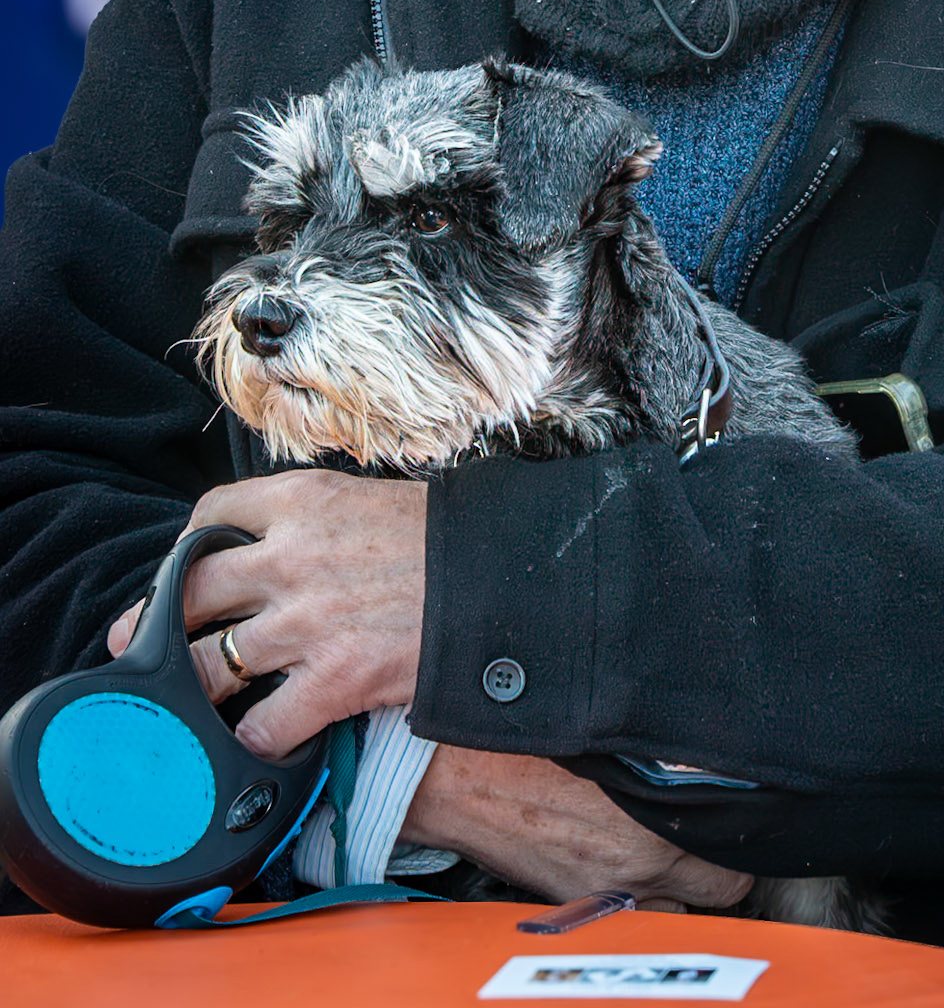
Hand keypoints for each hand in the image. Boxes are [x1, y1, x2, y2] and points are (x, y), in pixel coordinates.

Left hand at [106, 471, 426, 756]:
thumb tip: (273, 549)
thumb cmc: (447, 539)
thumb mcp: (373, 499)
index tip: (184, 571)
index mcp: (303, 500)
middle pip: (191, 591)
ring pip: (210, 665)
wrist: (508, 578)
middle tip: (139, 645)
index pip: (211, 513)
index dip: (187, 547)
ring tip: (184, 705)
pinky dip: (256, 741)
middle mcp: (291, 556)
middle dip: (156, 623)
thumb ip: (316, 520)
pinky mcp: (335, 680)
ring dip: (193, 690)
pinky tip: (261, 740)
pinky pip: (265, 726)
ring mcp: (308, 622)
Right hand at [400, 747, 752, 912]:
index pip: (737, 855)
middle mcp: (635, 871)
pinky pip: (631, 914)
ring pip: (678, 908)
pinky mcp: (570, 904)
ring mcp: (602, 895)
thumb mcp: (608, 727)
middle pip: (721, 890)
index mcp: (651, 825)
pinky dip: (637, 895)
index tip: (737, 805)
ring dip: (679, 882)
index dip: (743, 827)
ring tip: (668, 841)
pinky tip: (624, 856)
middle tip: (710, 824)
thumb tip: (706, 748)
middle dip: (720, 861)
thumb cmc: (519, 737)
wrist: (445, 770)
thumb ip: (665, 746)